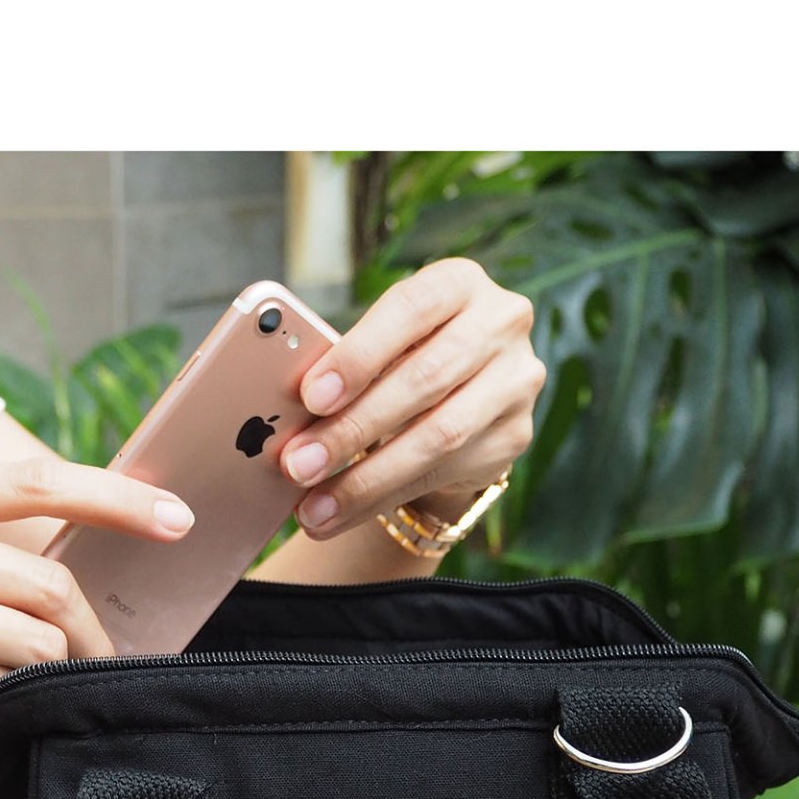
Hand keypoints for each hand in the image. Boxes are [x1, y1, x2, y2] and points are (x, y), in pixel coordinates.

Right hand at [0, 461, 193, 743]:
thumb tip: (45, 571)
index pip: (36, 482)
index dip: (118, 498)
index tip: (174, 517)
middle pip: (48, 583)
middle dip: (92, 631)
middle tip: (108, 657)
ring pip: (30, 644)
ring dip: (51, 673)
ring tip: (41, 685)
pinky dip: (3, 699)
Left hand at [276, 258, 544, 538]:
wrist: (455, 401)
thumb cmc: (396, 361)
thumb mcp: (374, 348)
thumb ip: (340, 366)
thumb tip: (282, 414)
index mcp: (456, 282)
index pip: (410, 310)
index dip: (359, 354)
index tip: (310, 396)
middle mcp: (500, 322)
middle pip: (423, 379)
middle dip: (352, 428)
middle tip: (297, 465)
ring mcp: (516, 380)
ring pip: (438, 436)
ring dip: (365, 479)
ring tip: (313, 508)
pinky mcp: (514, 436)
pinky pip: (442, 474)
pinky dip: (381, 500)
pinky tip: (337, 516)